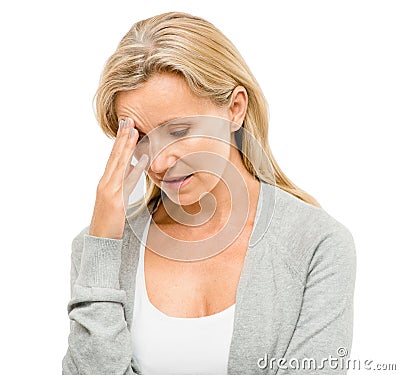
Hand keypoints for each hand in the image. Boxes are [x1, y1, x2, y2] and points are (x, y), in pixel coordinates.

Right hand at [89, 117, 148, 238]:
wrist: (100, 240)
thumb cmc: (109, 219)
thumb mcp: (115, 197)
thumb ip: (123, 181)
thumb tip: (133, 165)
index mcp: (106, 182)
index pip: (113, 157)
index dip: (119, 141)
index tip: (125, 125)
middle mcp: (106, 184)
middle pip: (115, 157)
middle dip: (122, 138)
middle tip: (128, 120)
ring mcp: (109, 192)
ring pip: (119, 165)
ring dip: (127, 148)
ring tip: (134, 132)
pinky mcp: (116, 202)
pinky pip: (127, 183)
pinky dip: (135, 170)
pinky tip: (144, 160)